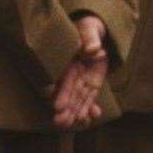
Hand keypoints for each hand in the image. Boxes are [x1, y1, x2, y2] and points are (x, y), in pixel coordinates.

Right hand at [51, 16, 108, 130]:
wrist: (95, 32)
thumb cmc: (88, 28)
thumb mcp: (89, 29)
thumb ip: (90, 38)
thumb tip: (92, 49)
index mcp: (69, 60)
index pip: (64, 79)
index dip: (61, 92)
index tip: (56, 105)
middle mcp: (73, 73)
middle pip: (69, 92)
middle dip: (65, 108)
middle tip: (60, 123)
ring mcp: (81, 80)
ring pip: (78, 99)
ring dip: (76, 112)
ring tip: (74, 124)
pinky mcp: (91, 84)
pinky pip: (90, 98)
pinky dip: (91, 107)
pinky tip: (93, 117)